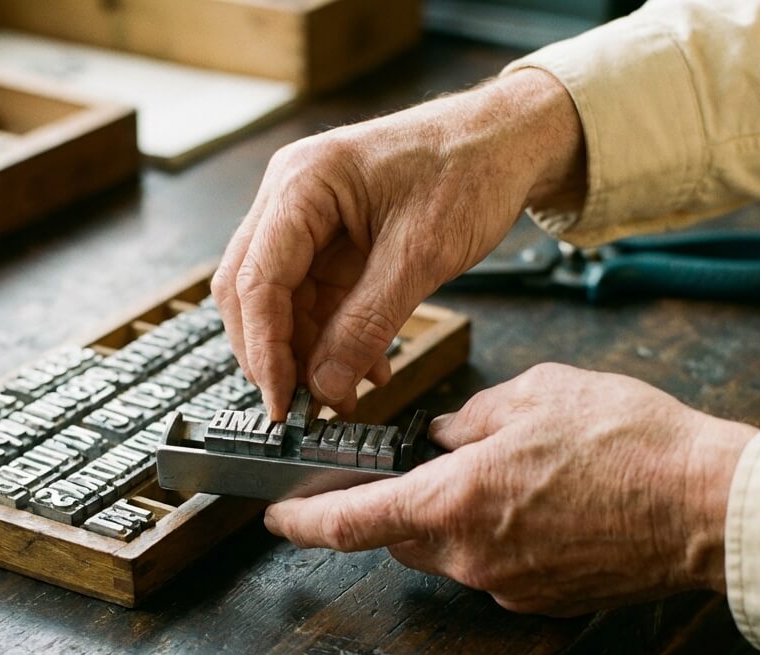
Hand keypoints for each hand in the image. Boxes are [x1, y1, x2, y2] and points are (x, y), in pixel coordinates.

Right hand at [213, 69, 584, 418]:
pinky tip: (367, 367)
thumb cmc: (471, 169)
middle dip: (276, 354)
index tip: (281, 402)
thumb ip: (367, 324)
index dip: (264, 350)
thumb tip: (325, 385)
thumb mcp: (422, 255)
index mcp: (303, 183)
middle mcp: (291, 196)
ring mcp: (308, 217)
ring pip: (282, 301)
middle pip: (252, 291)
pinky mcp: (332, 237)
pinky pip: (316, 297)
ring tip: (348, 394)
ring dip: (309, 353)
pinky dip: (334, 337)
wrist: (507, 141)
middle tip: (303, 407)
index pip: (257, 280)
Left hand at [263, 364, 758, 615]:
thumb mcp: (536, 395)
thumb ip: (472, 416)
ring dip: (461, 513)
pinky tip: (551, 499)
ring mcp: (510, 584)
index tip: (276, 517)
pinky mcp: (546, 598)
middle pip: (403, 534)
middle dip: (404, 500)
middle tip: (438, 461)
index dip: (304, 520)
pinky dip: (506, 533)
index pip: (352, 521)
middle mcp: (472, 555)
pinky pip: (501, 564)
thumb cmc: (629, 443)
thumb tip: (447, 434)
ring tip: (520, 469)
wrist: (706, 506)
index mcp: (454, 501)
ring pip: (453, 549)